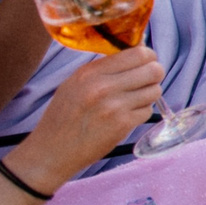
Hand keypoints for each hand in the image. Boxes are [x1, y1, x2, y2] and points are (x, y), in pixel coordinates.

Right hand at [7, 49, 163, 186]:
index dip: (148, 58)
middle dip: (154, 76)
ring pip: (155, 90)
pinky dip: (140, 113)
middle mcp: (103, 86)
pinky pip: (148, 111)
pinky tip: (124, 117)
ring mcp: (114, 106)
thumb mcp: (75, 83)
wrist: (50, 151)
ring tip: (131, 102)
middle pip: (154, 70)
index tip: (145, 63)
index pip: (139, 53)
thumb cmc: (63, 116)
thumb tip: (138, 55)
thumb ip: (104, 68)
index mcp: (91, 72)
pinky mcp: (122, 125)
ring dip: (148, 96)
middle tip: (145, 82)